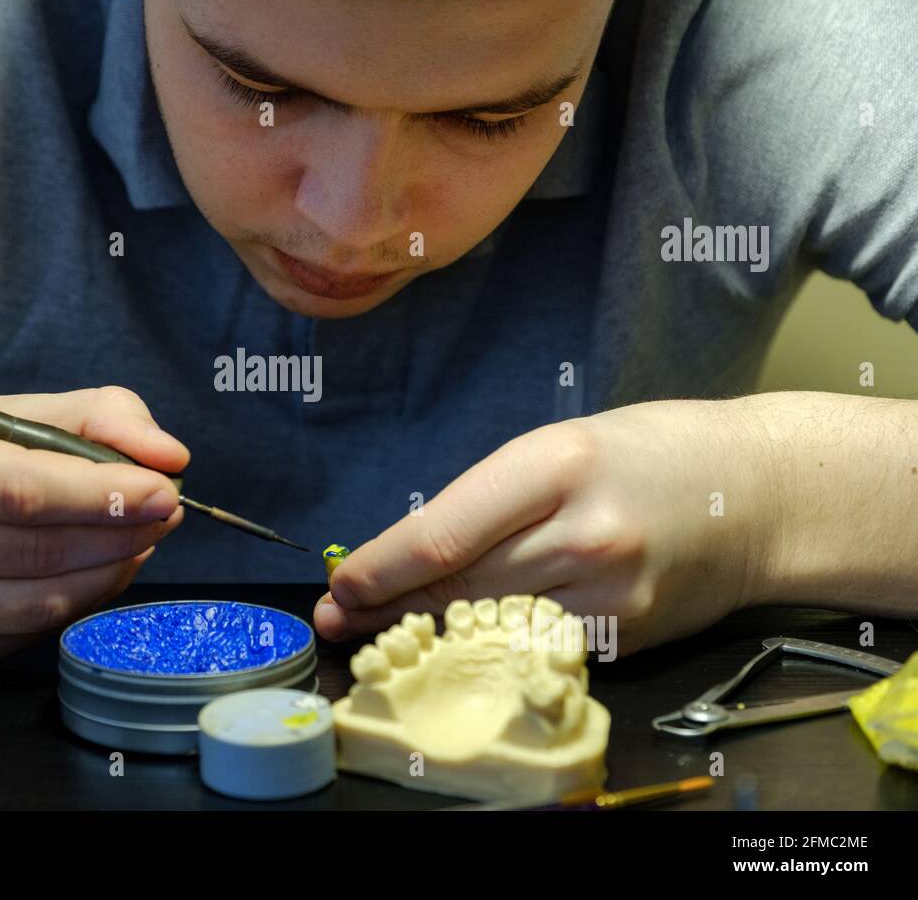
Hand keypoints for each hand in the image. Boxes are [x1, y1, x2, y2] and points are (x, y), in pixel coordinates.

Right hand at [0, 386, 187, 666]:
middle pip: (34, 551)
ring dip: (108, 572)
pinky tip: (91, 569)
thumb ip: (93, 416)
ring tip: (137, 538)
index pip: (19, 489)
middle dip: (119, 532)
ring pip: (37, 603)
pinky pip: (22, 634)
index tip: (162, 488)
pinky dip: (73, 602)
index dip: (102, 494)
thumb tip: (167, 454)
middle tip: (164, 510)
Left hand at [314, 398, 780, 656]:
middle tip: (336, 619)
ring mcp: (610, 595)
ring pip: (490, 626)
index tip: (339, 584)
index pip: (446, 533)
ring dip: (426, 633)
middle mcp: (583, 534)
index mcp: (558, 465)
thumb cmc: (648, 453)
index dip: (380, 569)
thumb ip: (491, 499)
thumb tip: (409, 552)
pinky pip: (535, 645)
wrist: (758, 495)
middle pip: (458, 586)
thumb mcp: (561, 446)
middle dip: (386, 608)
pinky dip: (487, 648)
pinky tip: (454, 646)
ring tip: (375, 634)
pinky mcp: (626, 637)